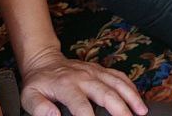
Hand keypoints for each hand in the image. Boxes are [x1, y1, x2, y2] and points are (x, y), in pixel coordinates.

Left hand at [20, 48, 146, 115]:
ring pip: (118, 83)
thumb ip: (39, 107)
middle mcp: (84, 77)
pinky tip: (138, 99)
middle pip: (106, 93)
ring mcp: (95, 72)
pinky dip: (131, 87)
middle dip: (120, 109)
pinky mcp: (101, 70)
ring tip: (141, 111)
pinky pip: (120, 77)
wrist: (45, 61)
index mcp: (67, 85)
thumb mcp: (29, 96)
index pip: (81, 106)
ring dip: (131, 97)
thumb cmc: (39, 82)